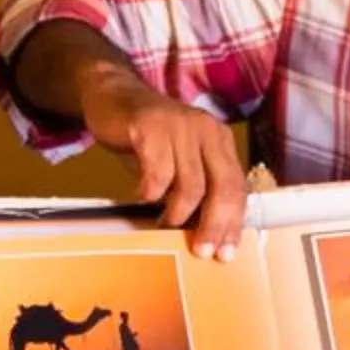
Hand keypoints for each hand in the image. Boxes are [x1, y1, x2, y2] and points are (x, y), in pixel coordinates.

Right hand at [80, 71, 247, 260]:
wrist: (113, 96)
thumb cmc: (149, 138)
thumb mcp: (180, 161)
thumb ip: (197, 188)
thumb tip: (207, 234)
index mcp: (220, 140)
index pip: (237, 187)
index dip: (232, 222)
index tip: (225, 253)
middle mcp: (206, 131)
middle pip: (222, 187)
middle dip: (213, 225)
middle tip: (200, 251)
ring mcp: (180, 126)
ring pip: (191, 185)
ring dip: (177, 213)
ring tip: (164, 224)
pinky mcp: (151, 127)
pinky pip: (157, 173)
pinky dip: (150, 193)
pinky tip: (142, 196)